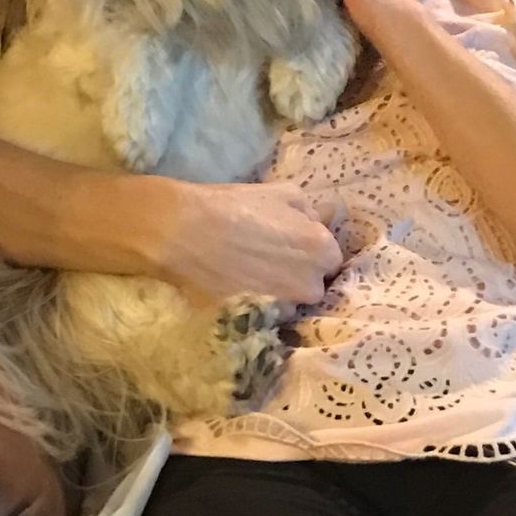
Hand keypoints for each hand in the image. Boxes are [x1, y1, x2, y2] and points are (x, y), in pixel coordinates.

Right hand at [153, 178, 343, 307]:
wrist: (184, 232)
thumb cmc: (234, 206)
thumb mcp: (282, 192)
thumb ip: (310, 210)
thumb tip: (320, 221)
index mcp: (321, 249)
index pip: (330, 259)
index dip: (310, 251)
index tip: (291, 246)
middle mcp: (310, 284)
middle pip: (314, 285)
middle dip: (298, 275)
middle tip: (270, 260)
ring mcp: (283, 308)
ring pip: (290, 304)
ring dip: (279, 293)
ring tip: (250, 275)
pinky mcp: (258, 324)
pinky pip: (267, 317)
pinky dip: (258, 306)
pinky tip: (238, 288)